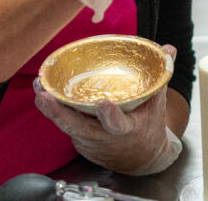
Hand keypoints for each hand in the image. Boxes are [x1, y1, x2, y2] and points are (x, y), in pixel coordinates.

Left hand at [34, 45, 182, 175]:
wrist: (140, 158)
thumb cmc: (148, 127)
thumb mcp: (157, 105)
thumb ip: (159, 77)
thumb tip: (168, 48)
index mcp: (127, 129)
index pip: (117, 124)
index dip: (109, 115)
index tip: (103, 103)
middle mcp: (104, 137)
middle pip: (79, 127)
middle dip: (60, 113)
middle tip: (46, 97)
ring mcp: (89, 140)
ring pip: (67, 126)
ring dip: (51, 109)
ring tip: (39, 90)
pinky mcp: (79, 140)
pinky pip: (65, 124)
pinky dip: (54, 110)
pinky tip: (44, 93)